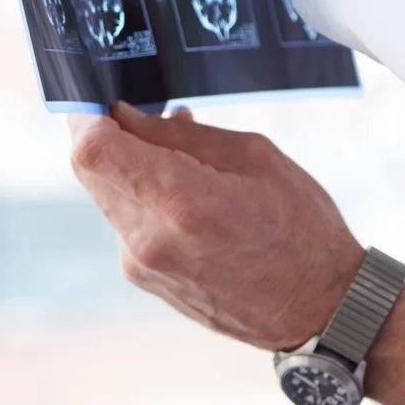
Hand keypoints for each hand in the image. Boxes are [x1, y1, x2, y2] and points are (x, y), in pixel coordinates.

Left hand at [70, 104, 361, 350]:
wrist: (319, 308)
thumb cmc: (302, 227)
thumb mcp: (255, 156)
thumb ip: (182, 135)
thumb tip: (127, 116)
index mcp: (183, 201)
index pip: (94, 150)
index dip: (85, 115)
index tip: (102, 96)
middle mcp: (150, 239)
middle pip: (91, 171)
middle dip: (109, 135)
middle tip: (143, 114)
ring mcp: (142, 265)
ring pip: (107, 195)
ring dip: (130, 167)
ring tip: (183, 159)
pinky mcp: (144, 279)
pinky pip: (125, 222)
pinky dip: (143, 197)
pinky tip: (187, 194)